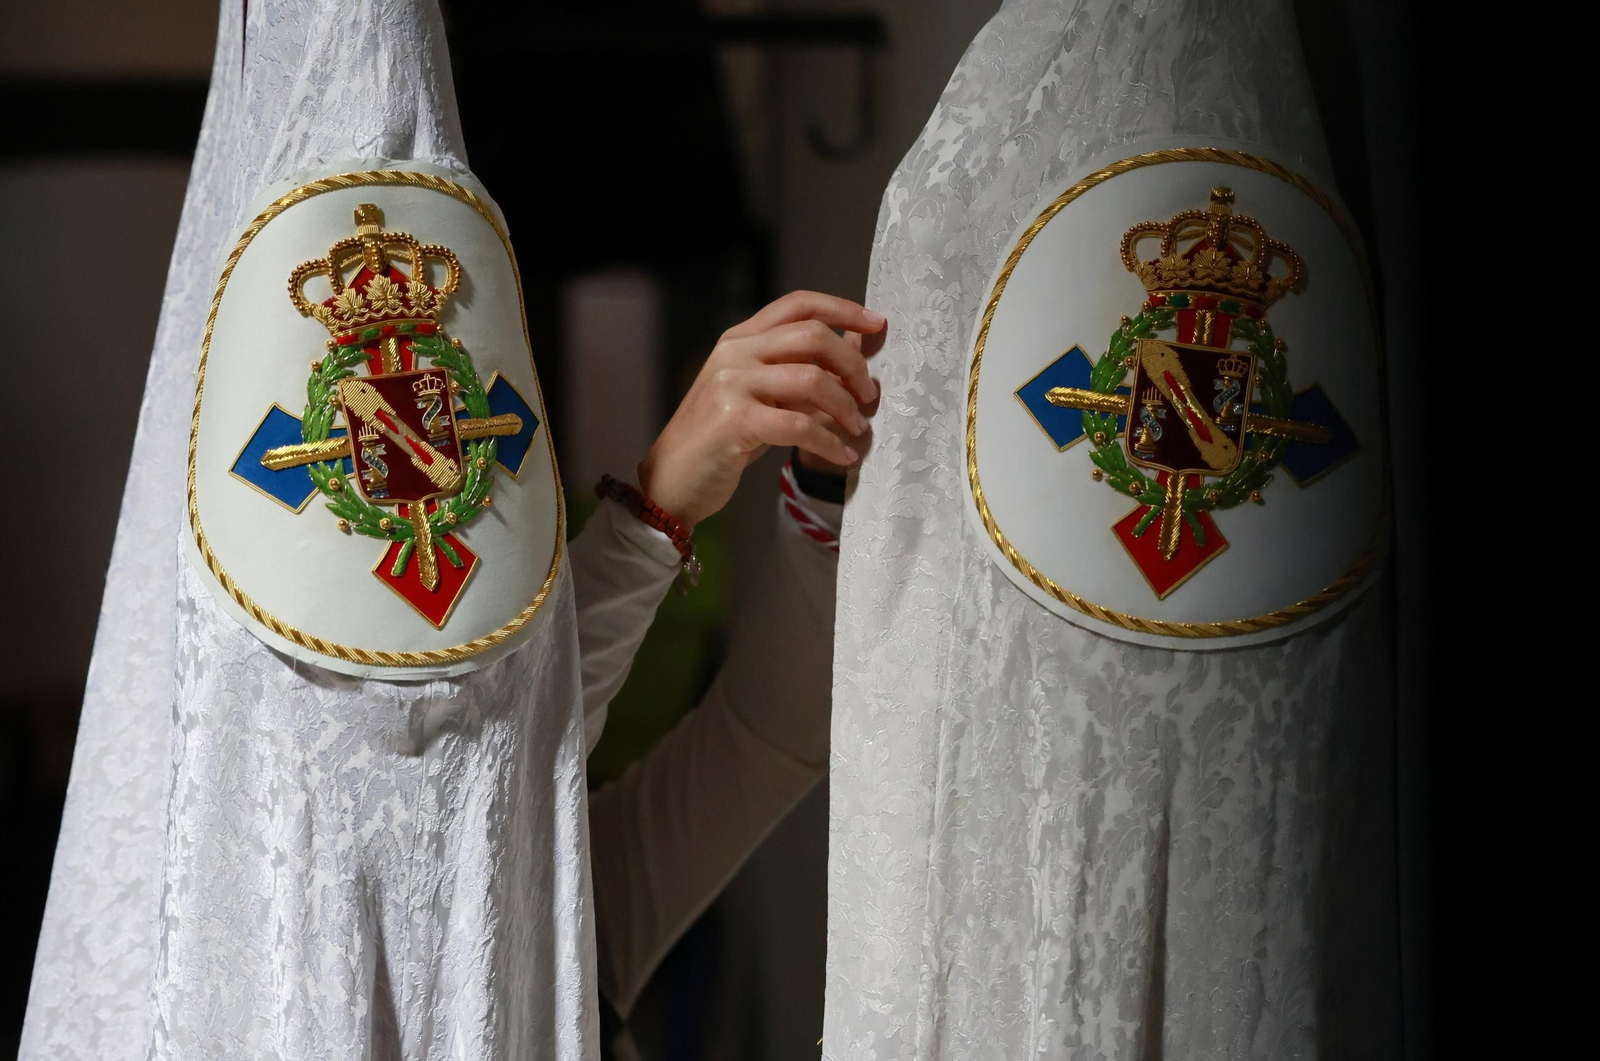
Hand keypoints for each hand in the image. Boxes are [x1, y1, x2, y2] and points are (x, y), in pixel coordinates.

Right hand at [637, 291, 884, 529]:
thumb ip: (797, 374)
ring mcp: (732, 384)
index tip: (876, 323)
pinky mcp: (735, 421)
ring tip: (858, 429)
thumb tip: (854, 359)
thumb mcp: (760, 397)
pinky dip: (830, 442)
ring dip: (846, 407)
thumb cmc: (722, 440)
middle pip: (812, 335)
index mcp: (740, 339)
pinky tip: (844, 455)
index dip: (842, 309)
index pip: (797, 304)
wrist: (672, 480)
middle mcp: (735, 353)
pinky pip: (800, 425)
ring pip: (812, 380)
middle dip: (853, 364)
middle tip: (869, 394)